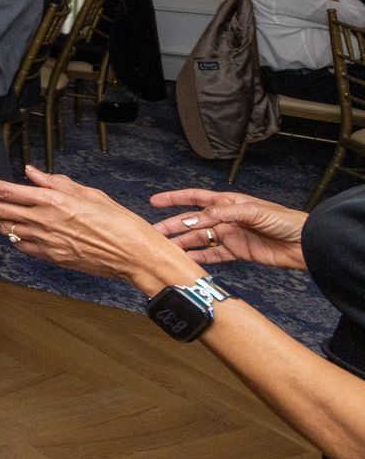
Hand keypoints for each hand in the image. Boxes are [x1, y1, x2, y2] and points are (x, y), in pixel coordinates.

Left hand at [0, 165, 190, 291]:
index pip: (4, 190)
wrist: (134, 254)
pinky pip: (23, 246)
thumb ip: (55, 183)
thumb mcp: (89, 193)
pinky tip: (10, 231)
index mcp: (52, 200)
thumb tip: (30, 172)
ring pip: (6, 228)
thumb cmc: (118, 220)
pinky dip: (12, 236)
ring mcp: (45, 241)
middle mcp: (43, 220)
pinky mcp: (51, 257)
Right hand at [150, 188, 308, 269]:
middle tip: (155, 232)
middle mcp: (225, 218)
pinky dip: (200, 259)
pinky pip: (213, 255)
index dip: (174, 199)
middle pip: (192, 221)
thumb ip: (223, 213)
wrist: (304, 243)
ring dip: (183, 243)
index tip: (155, 201)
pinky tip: (187, 261)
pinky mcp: (237, 251)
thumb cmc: (283, 220)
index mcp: (227, 202)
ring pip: (200, 239)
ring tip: (166, 249)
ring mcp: (230, 235)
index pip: (195, 198)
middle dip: (173, 225)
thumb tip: (196, 217)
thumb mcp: (252, 211)